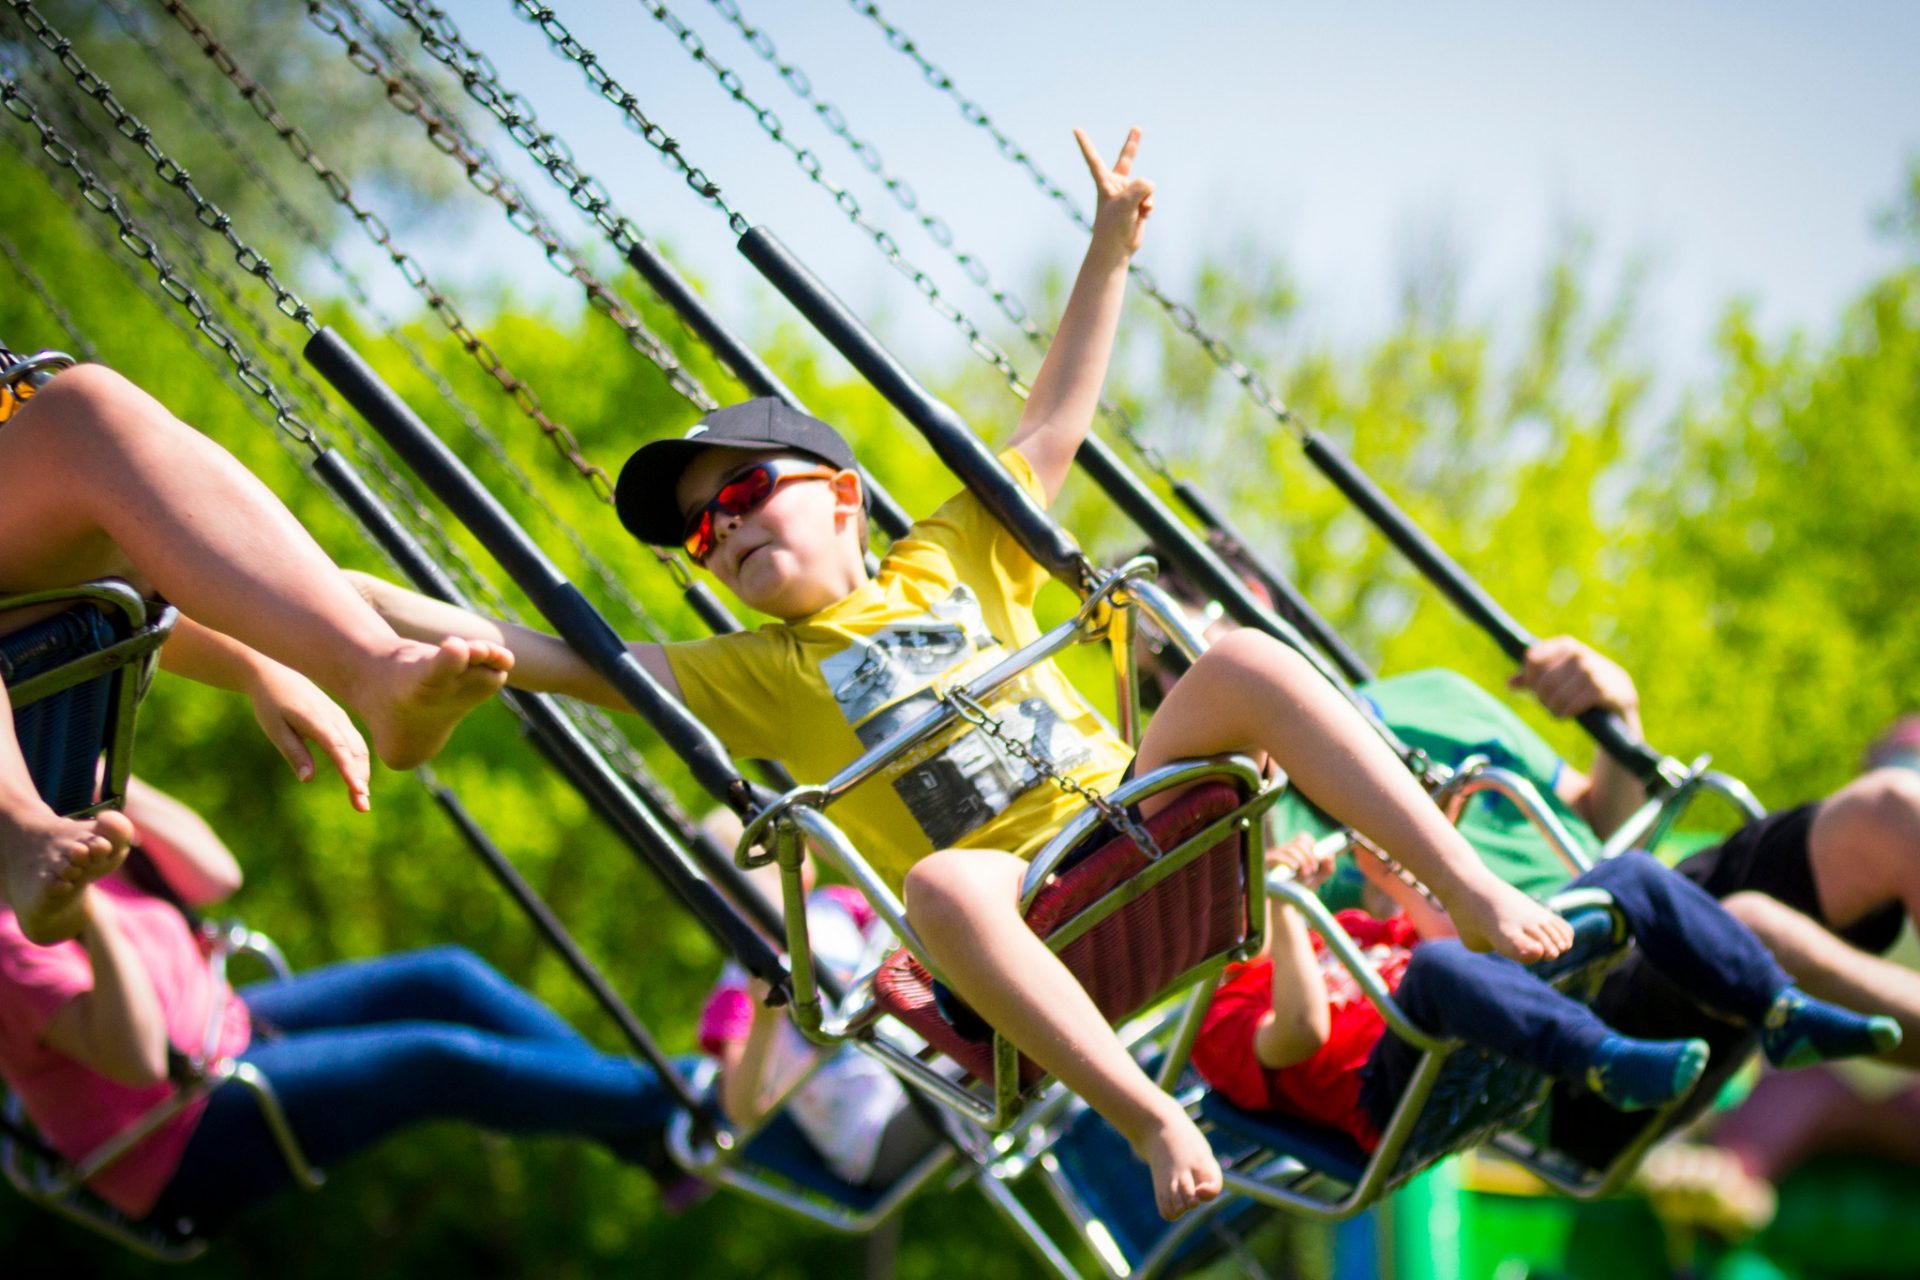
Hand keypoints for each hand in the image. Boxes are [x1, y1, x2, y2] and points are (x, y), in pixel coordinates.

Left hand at [247, 661, 372, 811]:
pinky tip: (358, 779)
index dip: (350, 772)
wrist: (276, 672)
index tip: (358, 791)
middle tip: (362, 808)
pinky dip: (360, 763)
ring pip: (359, 749)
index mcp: (317, 720)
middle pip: (355, 753)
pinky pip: (356, 743)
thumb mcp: (275, 729)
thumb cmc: (271, 703)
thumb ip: (293, 752)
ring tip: (360, 800)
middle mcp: (335, 719)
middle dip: (361, 780)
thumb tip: (307, 779)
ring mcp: (341, 718)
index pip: (339, 750)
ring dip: (363, 774)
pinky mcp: (341, 719)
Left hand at [1075, 126, 1154, 256]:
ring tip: (1137, 211)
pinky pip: (1151, 198)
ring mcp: (1128, 194)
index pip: (1093, 159)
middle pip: (1126, 160)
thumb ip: (1140, 188)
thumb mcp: (1126, 203)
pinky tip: (1142, 216)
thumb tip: (1150, 185)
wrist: (1116, 248)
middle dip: (1132, 145)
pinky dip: (1149, 207)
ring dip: (1146, 199)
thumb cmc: (1114, 226)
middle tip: (1137, 128)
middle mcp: (1116, 185)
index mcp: (1104, 182)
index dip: (1085, 144)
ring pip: (1146, 186)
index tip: (1076, 130)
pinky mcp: (1138, 204)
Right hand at [1265, 832, 1332, 887]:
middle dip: (1310, 856)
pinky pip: (1279, 857)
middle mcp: (1284, 850)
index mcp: (1295, 850)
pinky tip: (1295, 869)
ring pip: (1291, 849)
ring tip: (1305, 874)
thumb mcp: (1316, 880)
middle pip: (1299, 842)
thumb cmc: (1299, 889)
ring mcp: (1275, 855)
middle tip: (1313, 870)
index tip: (1320, 860)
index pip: (1304, 838)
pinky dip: (1290, 862)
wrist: (1283, 902)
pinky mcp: (1268, 863)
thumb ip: (1327, 869)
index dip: (1314, 847)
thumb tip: (1330, 856)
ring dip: (1302, 861)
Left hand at [1508, 635, 1639, 722]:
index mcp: (1567, 645)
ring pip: (1557, 693)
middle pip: (1543, 679)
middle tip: (1549, 705)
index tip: (1535, 688)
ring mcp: (1594, 671)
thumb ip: (1533, 681)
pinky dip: (1567, 712)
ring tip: (1558, 711)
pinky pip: (1573, 703)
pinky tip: (1569, 714)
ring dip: (1553, 707)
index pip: (1532, 658)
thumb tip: (1510, 683)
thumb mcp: (1558, 681)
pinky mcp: (1605, 690)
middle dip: (1542, 697)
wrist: (1620, 705)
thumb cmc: (1581, 690)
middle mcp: (1580, 654)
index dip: (1529, 677)